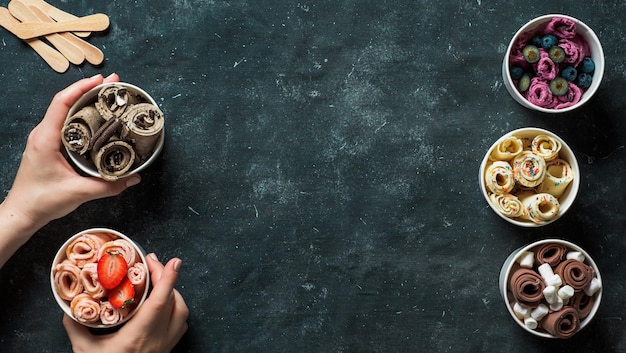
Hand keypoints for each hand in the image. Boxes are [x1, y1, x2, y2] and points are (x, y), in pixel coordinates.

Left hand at [2, 74, 140, 230]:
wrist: (22, 213)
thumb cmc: (41, 201)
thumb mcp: (79, 192)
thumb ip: (109, 185)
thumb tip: (133, 178)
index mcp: (46, 138)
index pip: (63, 102)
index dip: (82, 87)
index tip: (102, 79)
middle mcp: (43, 134)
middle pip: (66, 101)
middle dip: (89, 89)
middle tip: (112, 84)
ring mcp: (44, 139)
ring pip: (65, 111)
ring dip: (85, 101)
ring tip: (107, 96)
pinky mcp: (48, 146)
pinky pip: (66, 123)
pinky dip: (81, 115)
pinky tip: (96, 118)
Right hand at [63, 254, 188, 352]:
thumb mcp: (84, 350)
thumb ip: (76, 327)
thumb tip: (69, 308)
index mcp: (138, 337)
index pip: (160, 303)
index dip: (168, 279)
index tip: (173, 261)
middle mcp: (157, 341)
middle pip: (173, 303)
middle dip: (167, 279)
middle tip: (153, 264)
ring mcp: (165, 347)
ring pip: (181, 314)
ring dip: (174, 294)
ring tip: (159, 281)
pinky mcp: (167, 351)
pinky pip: (180, 326)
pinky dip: (176, 310)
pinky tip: (164, 306)